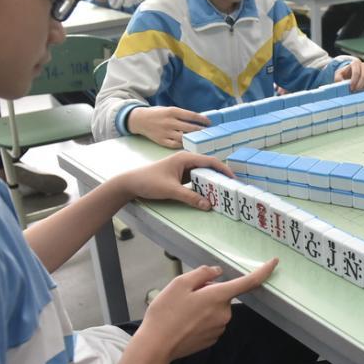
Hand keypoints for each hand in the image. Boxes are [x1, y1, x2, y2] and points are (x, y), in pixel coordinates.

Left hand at [118, 150, 233, 209]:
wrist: (130, 183)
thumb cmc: (149, 181)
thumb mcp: (171, 190)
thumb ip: (190, 197)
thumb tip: (208, 205)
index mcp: (185, 158)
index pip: (210, 161)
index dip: (223, 169)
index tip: (233, 179)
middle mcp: (185, 160)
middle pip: (208, 166)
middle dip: (219, 176)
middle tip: (229, 188)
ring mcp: (182, 168)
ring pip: (202, 173)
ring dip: (211, 182)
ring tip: (221, 192)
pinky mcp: (179, 175)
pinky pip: (195, 179)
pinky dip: (202, 185)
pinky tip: (207, 193)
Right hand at [127, 106, 209, 147]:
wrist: (139, 120)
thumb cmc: (157, 114)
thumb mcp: (169, 109)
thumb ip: (182, 115)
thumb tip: (198, 119)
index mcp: (172, 111)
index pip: (191, 115)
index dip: (202, 120)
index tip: (209, 123)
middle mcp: (169, 122)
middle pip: (190, 128)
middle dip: (201, 130)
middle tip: (208, 132)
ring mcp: (165, 132)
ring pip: (184, 137)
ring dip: (193, 139)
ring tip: (200, 139)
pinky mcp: (161, 141)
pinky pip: (176, 145)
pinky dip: (183, 144)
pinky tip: (188, 143)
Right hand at [136, 258, 276, 360]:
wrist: (156, 346)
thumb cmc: (166, 313)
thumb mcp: (179, 283)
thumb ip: (202, 273)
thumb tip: (217, 272)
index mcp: (219, 297)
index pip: (249, 282)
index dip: (263, 271)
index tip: (274, 262)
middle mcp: (225, 313)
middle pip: (223, 294)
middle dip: (209, 291)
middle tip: (186, 296)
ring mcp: (220, 328)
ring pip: (216, 308)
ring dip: (204, 306)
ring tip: (181, 311)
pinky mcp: (212, 339)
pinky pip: (211, 322)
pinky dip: (200, 318)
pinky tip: (183, 322)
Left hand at [334, 57, 363, 90]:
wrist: (349, 76)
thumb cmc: (344, 76)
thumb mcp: (338, 76)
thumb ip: (338, 78)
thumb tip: (341, 82)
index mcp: (355, 63)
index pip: (357, 71)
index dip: (354, 80)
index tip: (351, 88)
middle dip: (361, 84)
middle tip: (356, 90)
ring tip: (362, 90)